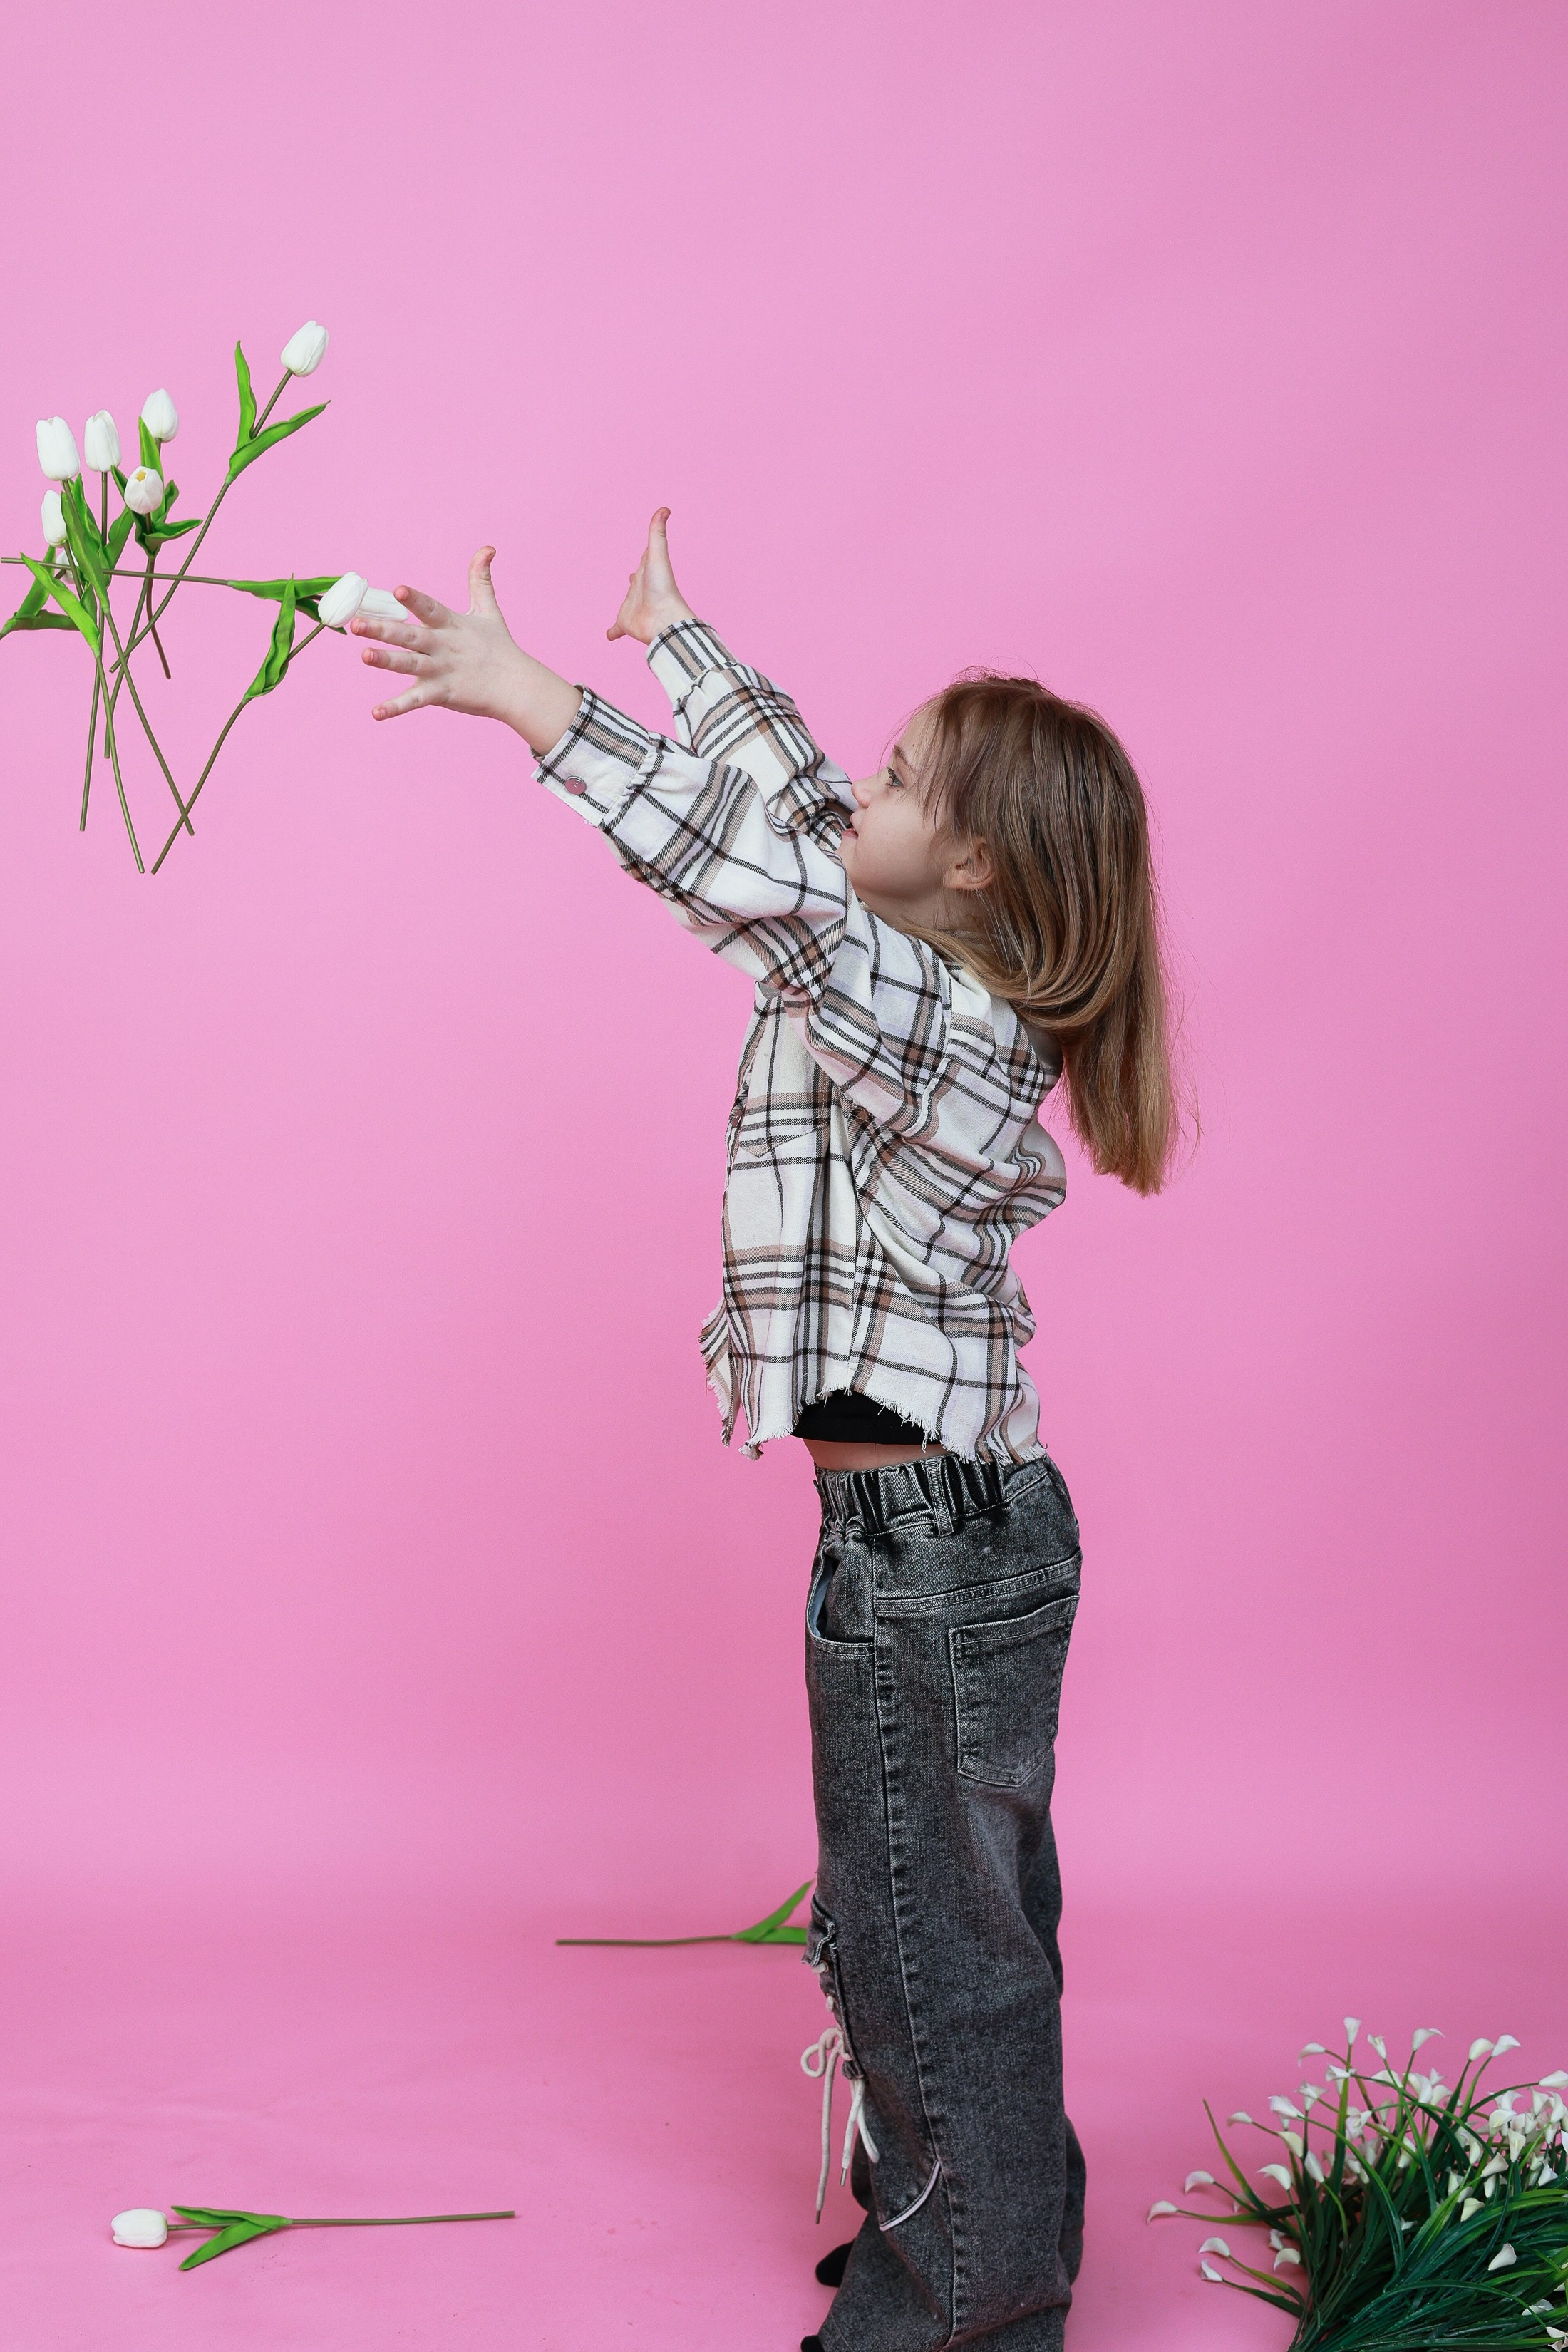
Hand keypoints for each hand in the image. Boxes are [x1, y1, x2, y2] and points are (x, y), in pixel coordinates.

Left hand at [351, 548, 580, 753]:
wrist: (517, 687)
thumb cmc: (499, 647)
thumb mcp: (488, 610)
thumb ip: (480, 579)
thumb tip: (487, 548)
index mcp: (450, 624)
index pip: (430, 608)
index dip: (415, 599)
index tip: (397, 589)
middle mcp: (442, 647)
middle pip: (410, 637)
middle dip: (384, 630)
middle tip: (357, 624)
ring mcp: (441, 671)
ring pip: (408, 665)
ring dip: (385, 661)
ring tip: (363, 655)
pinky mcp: (441, 694)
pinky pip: (415, 701)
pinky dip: (396, 707)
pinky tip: (375, 712)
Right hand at [606, 507, 696, 644]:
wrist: (664, 621)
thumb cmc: (663, 588)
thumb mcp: (657, 556)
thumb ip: (657, 533)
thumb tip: (665, 508)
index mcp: (646, 574)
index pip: (645, 562)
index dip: (646, 556)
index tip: (647, 551)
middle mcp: (640, 591)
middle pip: (636, 583)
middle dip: (635, 578)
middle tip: (632, 575)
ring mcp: (633, 607)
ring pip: (627, 604)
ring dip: (626, 604)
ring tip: (625, 605)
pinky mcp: (626, 623)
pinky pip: (616, 629)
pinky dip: (612, 632)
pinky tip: (609, 636)